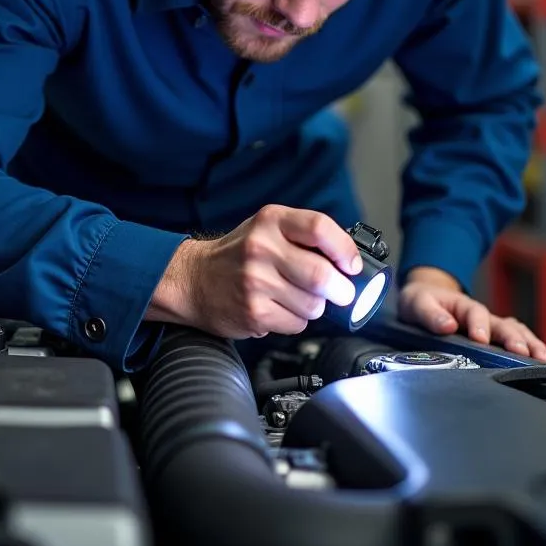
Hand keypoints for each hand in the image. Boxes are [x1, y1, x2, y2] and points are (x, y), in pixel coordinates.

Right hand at [147, 205, 361, 338]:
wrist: (194, 279)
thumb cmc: (238, 254)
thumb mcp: (267, 229)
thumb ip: (304, 236)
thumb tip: (349, 259)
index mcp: (271, 221)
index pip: (319, 228)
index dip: (344, 249)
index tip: (351, 264)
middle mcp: (261, 248)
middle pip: (321, 274)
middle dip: (341, 290)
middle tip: (341, 292)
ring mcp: (256, 282)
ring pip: (313, 305)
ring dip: (315, 307)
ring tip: (297, 298)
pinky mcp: (253, 312)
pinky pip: (297, 324)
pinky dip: (297, 321)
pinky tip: (280, 309)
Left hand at [399, 266, 545, 361]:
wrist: (425, 299)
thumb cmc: (422, 301)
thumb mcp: (417, 303)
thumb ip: (429, 314)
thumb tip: (447, 325)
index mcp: (463, 306)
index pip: (475, 314)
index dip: (479, 326)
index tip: (480, 339)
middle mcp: (482, 316)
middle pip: (503, 324)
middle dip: (514, 338)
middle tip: (521, 352)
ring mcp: (491, 326)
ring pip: (516, 331)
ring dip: (531, 343)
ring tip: (543, 358)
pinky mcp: (495, 337)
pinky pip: (517, 339)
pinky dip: (531, 348)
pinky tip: (541, 361)